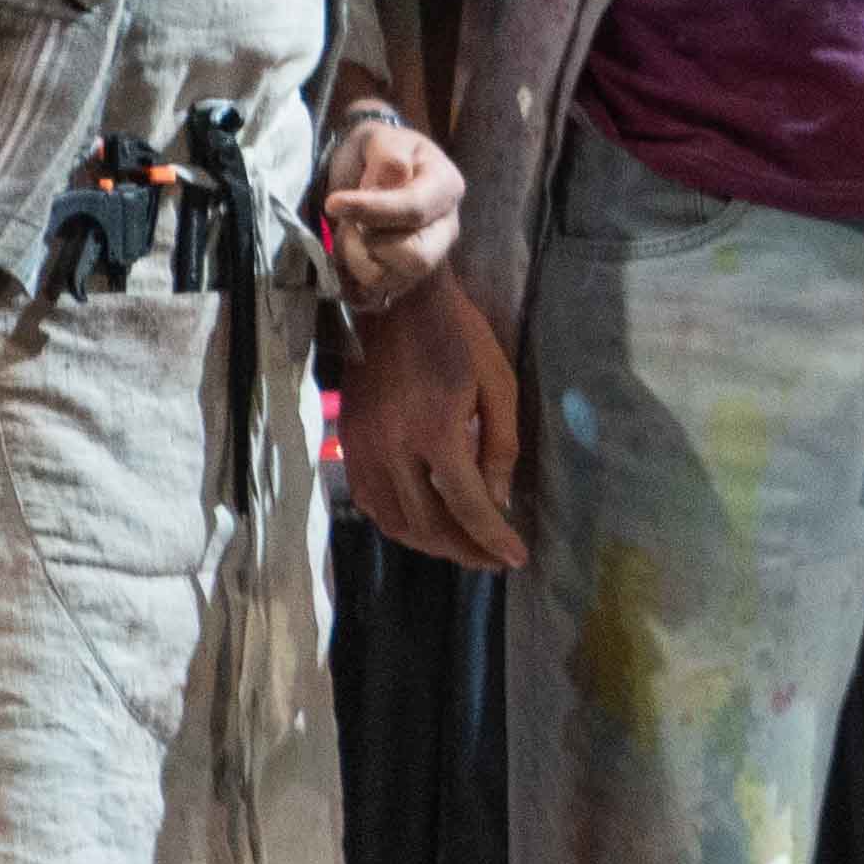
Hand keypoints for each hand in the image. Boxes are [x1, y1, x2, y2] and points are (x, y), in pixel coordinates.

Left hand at [313, 101, 461, 312]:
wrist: (369, 169)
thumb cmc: (377, 152)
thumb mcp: (381, 139)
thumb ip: (390, 157)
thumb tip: (391, 181)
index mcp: (446, 188)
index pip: (413, 210)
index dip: (371, 210)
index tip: (333, 203)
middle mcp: (445, 228)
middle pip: (415, 259)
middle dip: (370, 244)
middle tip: (350, 223)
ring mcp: (428, 256)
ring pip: (388, 279)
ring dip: (355, 258)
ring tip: (349, 232)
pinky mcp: (404, 277)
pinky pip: (375, 294)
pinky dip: (352, 280)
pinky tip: (349, 253)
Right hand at [334, 264, 528, 570]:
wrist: (394, 303)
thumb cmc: (457, 336)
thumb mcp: (497, 382)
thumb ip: (500, 445)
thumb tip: (497, 500)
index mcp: (436, 432)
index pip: (467, 505)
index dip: (492, 538)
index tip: (515, 559)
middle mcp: (393, 450)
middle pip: (427, 524)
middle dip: (463, 550)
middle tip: (492, 560)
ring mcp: (364, 450)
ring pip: (393, 521)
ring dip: (430, 544)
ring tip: (463, 549)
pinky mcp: (348, 445)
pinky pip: (370, 502)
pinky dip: (397, 524)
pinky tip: (422, 526)